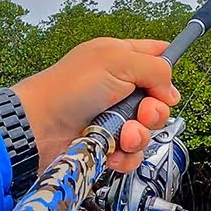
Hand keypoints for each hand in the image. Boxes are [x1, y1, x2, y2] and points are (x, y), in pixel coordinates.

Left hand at [12, 38, 181, 172]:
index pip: (156, 56)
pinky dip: (125, 154)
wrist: (39, 127)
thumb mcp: (116, 61)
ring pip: (148, 131)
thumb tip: (172, 91)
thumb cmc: (69, 88)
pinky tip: (112, 150)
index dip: (167, 68)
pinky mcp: (108, 144)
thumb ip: (154, 68)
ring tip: (122, 134)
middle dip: (154, 111)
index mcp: (121, 59)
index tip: (166, 82)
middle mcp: (120, 88)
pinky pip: (133, 154)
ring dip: (139, 135)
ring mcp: (114, 118)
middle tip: (141, 111)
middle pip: (158, 101)